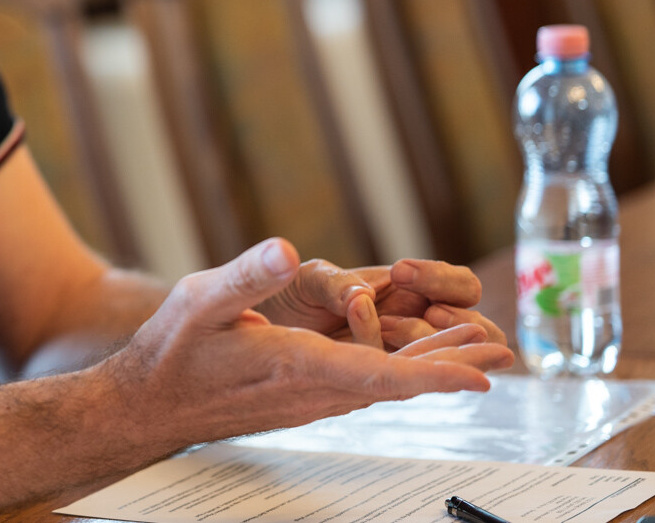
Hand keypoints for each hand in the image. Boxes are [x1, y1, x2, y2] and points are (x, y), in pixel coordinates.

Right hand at [106, 239, 513, 449]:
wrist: (150, 404)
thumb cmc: (173, 352)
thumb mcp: (198, 300)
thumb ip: (245, 276)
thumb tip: (285, 249)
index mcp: (292, 366)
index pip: (376, 376)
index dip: (432, 374)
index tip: (480, 376)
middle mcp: (311, 389)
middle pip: (396, 380)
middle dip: (452, 364)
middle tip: (504, 348)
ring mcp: (311, 396)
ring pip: (386, 382)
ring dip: (433, 363)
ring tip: (479, 345)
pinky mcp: (305, 393)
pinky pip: (367, 382)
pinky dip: (402, 367)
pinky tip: (419, 354)